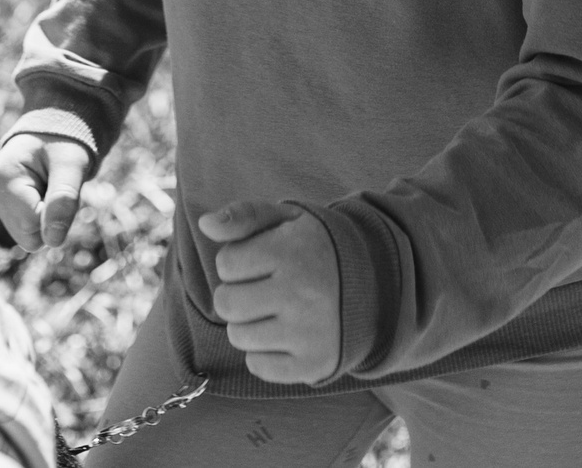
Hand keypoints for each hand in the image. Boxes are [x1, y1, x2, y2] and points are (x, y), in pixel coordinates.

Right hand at [0, 132, 89, 250]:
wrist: (56, 130)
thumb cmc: (65, 143)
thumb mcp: (72, 165)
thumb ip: (63, 200)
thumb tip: (53, 242)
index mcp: (3, 177)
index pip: (31, 223)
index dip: (54, 213)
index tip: (59, 185)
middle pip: (27, 235)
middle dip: (49, 218)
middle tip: (56, 186)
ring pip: (28, 235)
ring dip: (46, 217)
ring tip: (50, 187)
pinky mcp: (5, 205)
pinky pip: (28, 229)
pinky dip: (41, 216)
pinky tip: (44, 192)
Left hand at [199, 200, 339, 385]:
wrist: (376, 285)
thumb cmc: (316, 249)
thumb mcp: (286, 220)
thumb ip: (243, 216)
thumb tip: (206, 224)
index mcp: (293, 251)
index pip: (226, 264)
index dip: (239, 261)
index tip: (264, 261)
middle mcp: (302, 293)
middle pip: (226, 304)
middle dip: (237, 295)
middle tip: (264, 288)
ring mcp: (309, 332)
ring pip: (238, 337)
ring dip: (249, 324)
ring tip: (276, 311)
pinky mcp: (314, 364)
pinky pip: (258, 366)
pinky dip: (264, 353)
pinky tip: (285, 335)